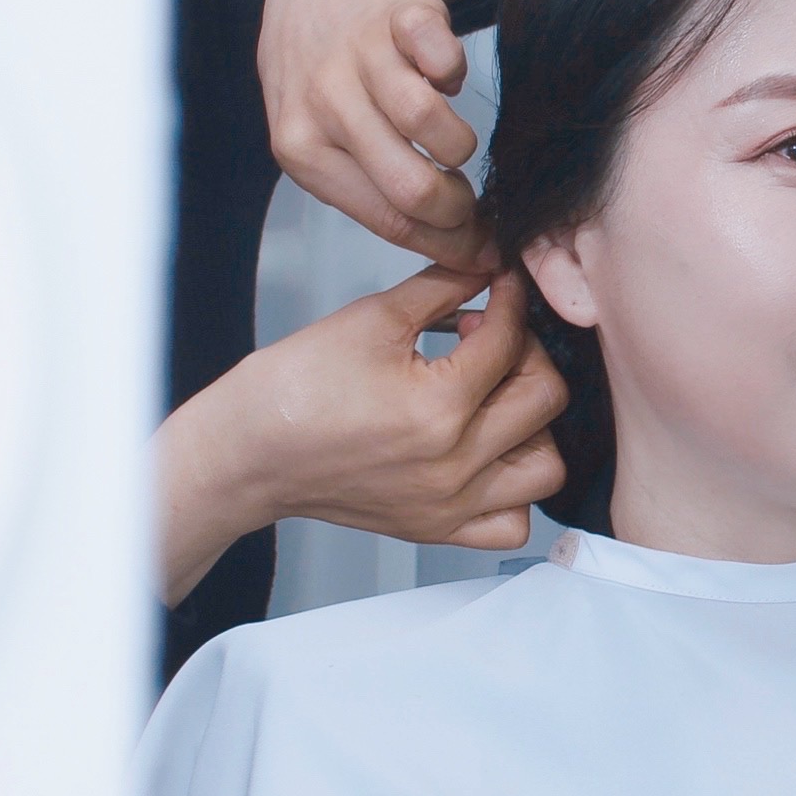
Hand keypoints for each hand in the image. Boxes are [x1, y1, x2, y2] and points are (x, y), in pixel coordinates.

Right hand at [154, 263, 569, 603]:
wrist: (249, 453)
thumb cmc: (294, 388)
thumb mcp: (371, 318)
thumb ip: (442, 286)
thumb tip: (488, 266)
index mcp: (438, 407)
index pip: (509, 341)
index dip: (512, 299)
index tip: (502, 285)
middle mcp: (454, 465)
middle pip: (546, 399)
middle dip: (528, 352)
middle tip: (493, 336)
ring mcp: (450, 505)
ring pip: (545, 467)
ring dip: (535, 423)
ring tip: (495, 396)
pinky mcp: (438, 529)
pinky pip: (512, 522)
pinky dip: (516, 489)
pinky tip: (490, 452)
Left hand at [259, 0, 508, 265]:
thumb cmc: (325, 80)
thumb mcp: (322, 141)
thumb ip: (374, 191)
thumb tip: (458, 250)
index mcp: (302, 150)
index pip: (387, 219)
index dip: (446, 244)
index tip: (481, 254)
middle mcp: (324, 102)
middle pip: (411, 184)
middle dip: (459, 209)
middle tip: (474, 205)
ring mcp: (359, 54)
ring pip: (428, 121)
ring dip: (460, 144)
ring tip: (454, 144)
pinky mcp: (397, 13)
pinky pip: (444, 56)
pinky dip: (455, 72)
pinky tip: (443, 78)